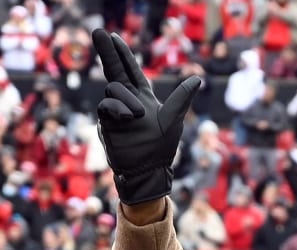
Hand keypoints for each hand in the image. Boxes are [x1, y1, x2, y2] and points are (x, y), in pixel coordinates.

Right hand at [93, 28, 202, 204]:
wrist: (146, 170)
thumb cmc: (161, 147)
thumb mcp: (173, 119)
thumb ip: (181, 97)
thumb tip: (198, 79)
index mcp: (144, 96)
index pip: (131, 70)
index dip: (123, 54)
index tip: (114, 37)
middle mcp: (127, 100)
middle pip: (114, 70)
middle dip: (107, 51)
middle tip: (98, 31)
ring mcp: (116, 110)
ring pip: (113, 89)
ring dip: (126, 98)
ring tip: (137, 115)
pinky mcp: (107, 122)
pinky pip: (106, 106)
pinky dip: (117, 108)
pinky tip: (127, 117)